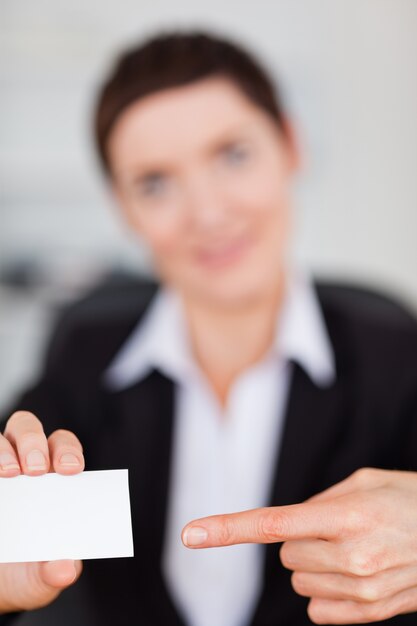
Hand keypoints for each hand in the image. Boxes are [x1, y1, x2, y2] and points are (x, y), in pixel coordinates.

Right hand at [0, 411, 83, 613]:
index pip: (64, 448)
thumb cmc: (24, 572)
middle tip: (36, 470)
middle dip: (34, 443)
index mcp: (54, 479)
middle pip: (30, 430)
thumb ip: (54, 572)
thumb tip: (66, 569)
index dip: (68, 452)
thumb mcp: (40, 579)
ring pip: (1, 438)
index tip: (71, 469)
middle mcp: (23, 465)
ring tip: (9, 474)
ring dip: (5, 450)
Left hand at [182, 468, 416, 623]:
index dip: (228, 529)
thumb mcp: (367, 481)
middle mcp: (352, 557)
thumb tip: (290, 524)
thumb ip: (322, 500)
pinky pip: (318, 609)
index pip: (273, 523)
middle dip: (299, 539)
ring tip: (352, 549)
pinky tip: (352, 575)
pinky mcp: (371, 613)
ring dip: (314, 564)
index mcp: (347, 515)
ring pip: (300, 580)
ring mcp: (363, 590)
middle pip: (285, 553)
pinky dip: (325, 591)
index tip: (192, 534)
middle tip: (335, 528)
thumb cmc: (409, 500)